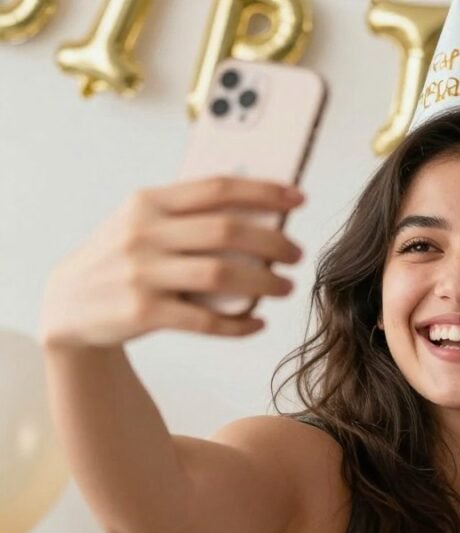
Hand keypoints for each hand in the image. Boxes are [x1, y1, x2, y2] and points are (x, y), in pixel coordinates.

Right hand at [40, 176, 305, 348]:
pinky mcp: (142, 313)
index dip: (263, 191)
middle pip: (226, 231)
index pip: (217, 188)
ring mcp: (141, 274)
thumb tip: (261, 207)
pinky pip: (204, 321)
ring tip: (285, 287)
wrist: (67, 305)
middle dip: (272, 242)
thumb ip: (188, 213)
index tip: (298, 197)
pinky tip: (257, 323)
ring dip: (264, 282)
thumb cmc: (122, 258)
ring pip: (221, 275)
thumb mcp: (142, 223)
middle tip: (297, 254)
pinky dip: (238, 325)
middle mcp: (143, 233)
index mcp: (148, 202)